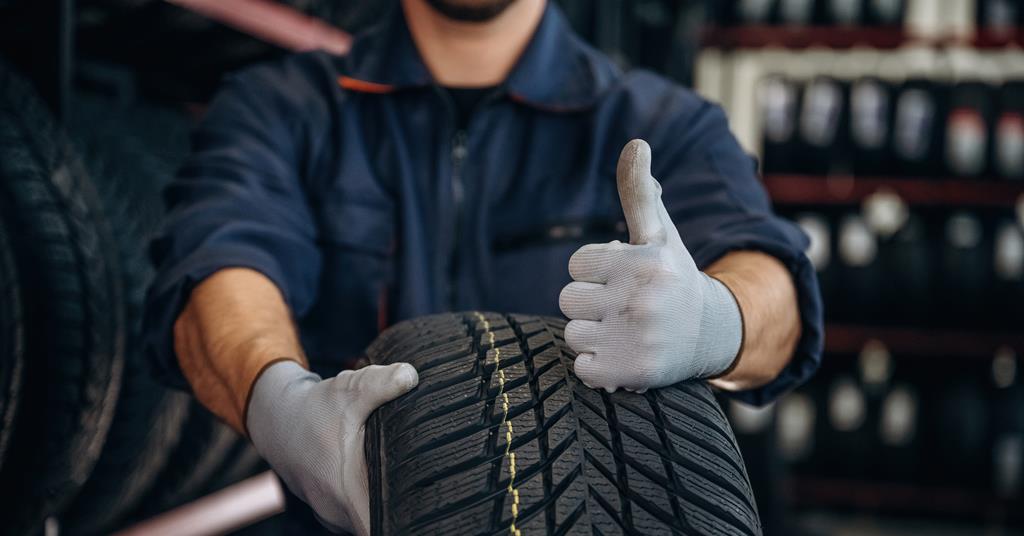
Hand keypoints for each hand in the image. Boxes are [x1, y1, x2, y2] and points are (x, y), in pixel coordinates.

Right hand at [246, 360, 418, 533]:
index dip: (408, 519)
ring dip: (389, 499)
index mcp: (346, 495)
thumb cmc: (313, 411)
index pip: (382, 526)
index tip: (426, 500)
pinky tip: (385, 472)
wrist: (277, 421)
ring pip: (372, 517)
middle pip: (384, 523)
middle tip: (426, 477)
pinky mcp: (335, 510)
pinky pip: (362, 512)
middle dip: (406, 505)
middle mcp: (339, 514)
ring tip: (404, 470)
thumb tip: (411, 376)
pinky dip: (374, 497)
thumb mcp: (348, 392)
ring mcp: (335, 516)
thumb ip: (381, 384)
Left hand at [558, 139, 742, 391]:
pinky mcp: (630, 373)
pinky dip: (597, 367)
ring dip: (592, 335)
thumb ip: (639, 192)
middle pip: (568, 299)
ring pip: (572, 333)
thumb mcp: (659, 234)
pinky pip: (581, 367)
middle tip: (623, 307)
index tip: (622, 278)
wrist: (711, 335)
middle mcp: (642, 298)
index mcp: (644, 261)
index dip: (595, 272)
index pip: (577, 264)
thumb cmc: (673, 277)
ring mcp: (636, 337)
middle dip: (590, 303)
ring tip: (624, 331)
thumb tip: (636, 144)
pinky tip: (623, 355)